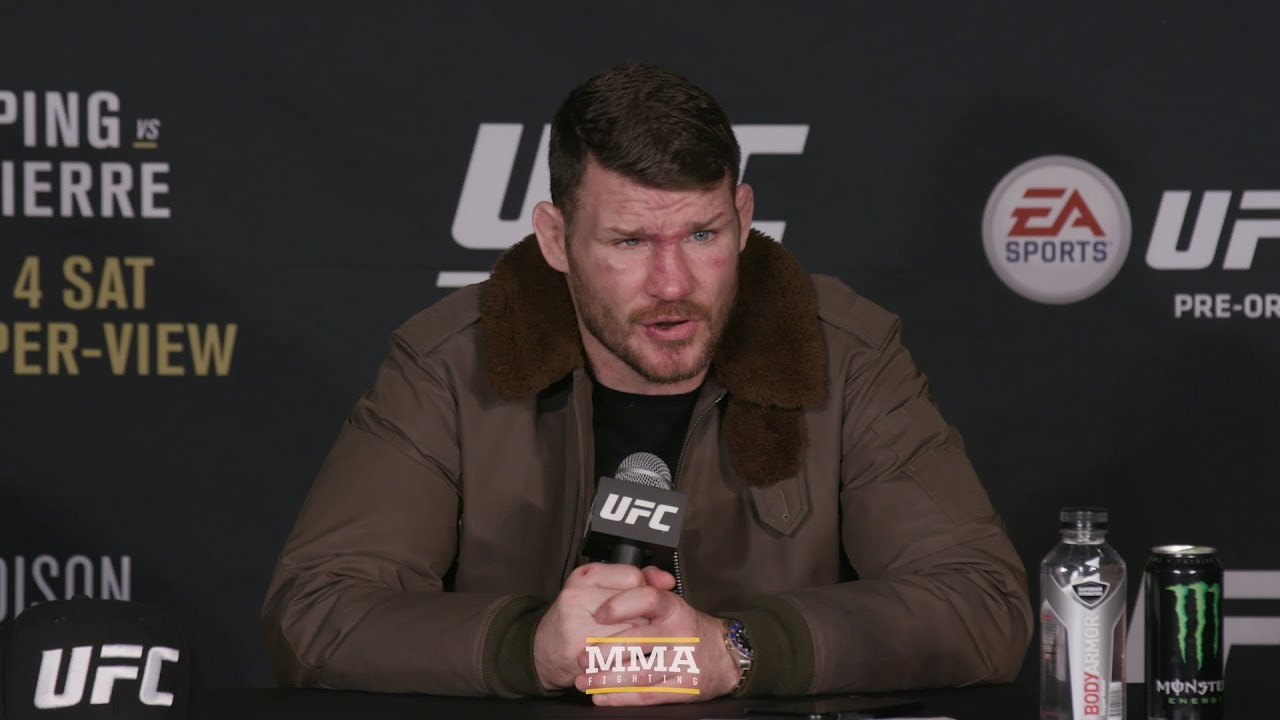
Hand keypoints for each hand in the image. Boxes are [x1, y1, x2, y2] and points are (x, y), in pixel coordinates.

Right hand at [532, 563, 649, 690]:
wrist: (543, 651)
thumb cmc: (576, 619)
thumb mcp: (600, 590)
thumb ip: (635, 581)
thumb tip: (667, 580)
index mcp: (585, 576)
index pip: (633, 578)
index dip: (644, 593)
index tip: (641, 605)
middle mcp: (577, 597)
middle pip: (636, 607)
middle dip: (646, 621)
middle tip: (640, 629)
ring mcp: (577, 625)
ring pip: (632, 634)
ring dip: (641, 643)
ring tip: (633, 646)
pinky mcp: (580, 654)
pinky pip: (621, 658)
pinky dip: (630, 662)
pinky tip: (626, 661)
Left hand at [574, 567, 741, 704]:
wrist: (726, 656)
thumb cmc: (689, 628)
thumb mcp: (674, 602)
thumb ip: (651, 584)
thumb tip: (635, 572)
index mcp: (674, 608)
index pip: (648, 598)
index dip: (621, 605)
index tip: (599, 614)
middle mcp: (680, 634)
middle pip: (639, 640)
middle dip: (605, 650)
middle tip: (582, 656)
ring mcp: (683, 662)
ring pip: (641, 672)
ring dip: (608, 679)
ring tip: (584, 681)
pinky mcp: (684, 688)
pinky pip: (648, 695)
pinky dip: (622, 698)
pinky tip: (602, 697)